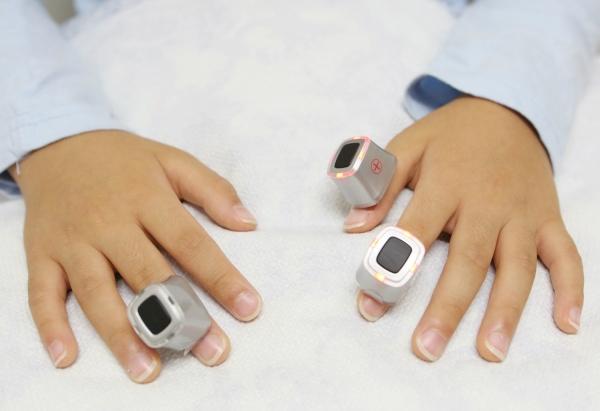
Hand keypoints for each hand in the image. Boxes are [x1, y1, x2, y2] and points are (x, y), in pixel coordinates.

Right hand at [11, 130, 261, 381]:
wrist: (59, 144)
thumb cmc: (125, 159)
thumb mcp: (172, 160)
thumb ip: (213, 189)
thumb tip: (249, 223)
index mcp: (146, 198)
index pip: (190, 243)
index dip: (221, 278)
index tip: (248, 308)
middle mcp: (109, 223)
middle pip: (148, 274)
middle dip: (181, 317)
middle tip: (211, 351)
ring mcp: (72, 241)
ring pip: (96, 293)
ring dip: (121, 334)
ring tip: (148, 369)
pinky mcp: (42, 254)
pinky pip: (41, 294)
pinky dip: (51, 326)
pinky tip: (67, 356)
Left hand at [346, 97, 582, 361]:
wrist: (506, 109)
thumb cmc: (450, 135)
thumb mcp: (408, 145)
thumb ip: (380, 183)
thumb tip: (352, 225)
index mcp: (448, 182)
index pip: (415, 231)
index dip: (392, 269)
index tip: (370, 307)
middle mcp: (488, 201)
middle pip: (468, 260)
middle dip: (447, 307)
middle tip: (427, 348)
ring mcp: (523, 212)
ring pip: (517, 267)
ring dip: (505, 311)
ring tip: (491, 351)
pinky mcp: (549, 218)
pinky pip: (566, 255)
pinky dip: (571, 288)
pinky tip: (566, 323)